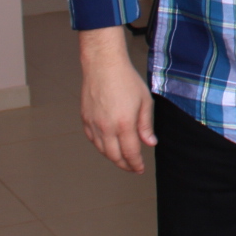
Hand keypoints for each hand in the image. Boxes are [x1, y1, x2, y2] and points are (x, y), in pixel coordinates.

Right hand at [78, 26, 155, 173]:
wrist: (103, 66)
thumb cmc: (127, 80)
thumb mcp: (145, 101)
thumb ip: (146, 125)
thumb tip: (150, 143)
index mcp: (124, 124)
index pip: (130, 152)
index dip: (136, 164)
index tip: (140, 169)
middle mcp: (106, 127)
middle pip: (114, 156)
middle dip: (124, 165)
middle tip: (132, 167)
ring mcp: (93, 124)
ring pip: (102, 149)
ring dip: (112, 157)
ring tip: (122, 159)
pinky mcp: (85, 119)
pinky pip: (93, 139)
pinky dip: (101, 146)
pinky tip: (108, 145)